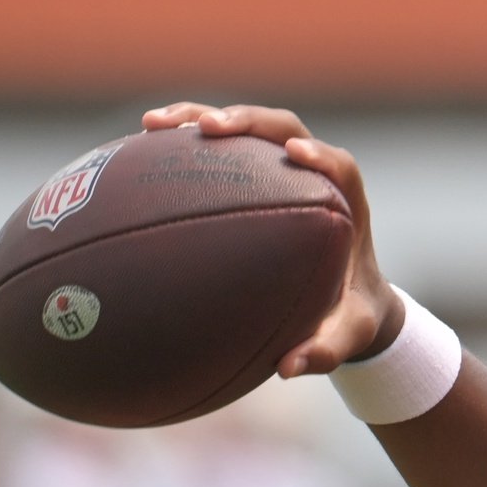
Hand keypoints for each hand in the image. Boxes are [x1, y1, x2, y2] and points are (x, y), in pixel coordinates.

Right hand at [140, 102, 403, 375]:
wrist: (349, 298)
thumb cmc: (351, 315)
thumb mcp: (348, 336)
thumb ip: (327, 351)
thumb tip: (289, 369)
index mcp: (346, 203)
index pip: (338, 165)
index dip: (320, 155)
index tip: (296, 154)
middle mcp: (314, 174)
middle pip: (283, 128)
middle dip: (246, 120)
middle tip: (208, 128)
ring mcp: (280, 168)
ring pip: (243, 130)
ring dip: (199, 117)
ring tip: (151, 123)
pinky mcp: (253, 173)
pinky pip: (217, 151)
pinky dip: (180, 144)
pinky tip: (135, 149)